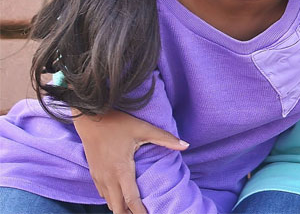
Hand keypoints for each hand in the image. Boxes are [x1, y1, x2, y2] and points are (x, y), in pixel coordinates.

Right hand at [73, 109, 188, 213]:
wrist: (89, 118)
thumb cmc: (117, 123)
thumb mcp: (143, 128)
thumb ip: (165, 138)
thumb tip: (186, 145)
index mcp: (121, 170)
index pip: (132, 201)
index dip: (141, 213)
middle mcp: (108, 178)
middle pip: (118, 208)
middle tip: (144, 213)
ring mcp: (99, 178)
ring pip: (110, 203)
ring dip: (122, 208)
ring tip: (135, 209)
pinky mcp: (94, 174)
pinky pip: (103, 194)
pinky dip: (113, 199)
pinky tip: (122, 196)